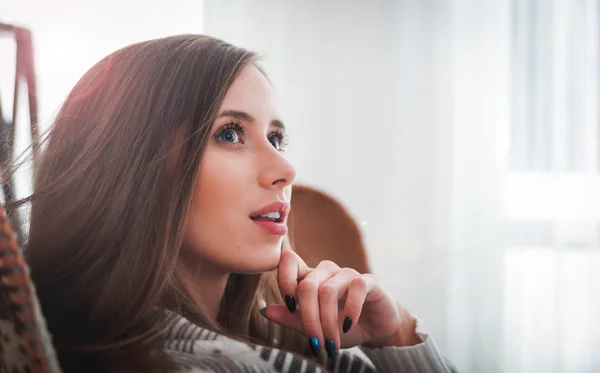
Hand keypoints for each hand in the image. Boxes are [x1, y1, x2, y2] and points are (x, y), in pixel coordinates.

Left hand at [260, 249, 422, 358]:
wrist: (376, 330)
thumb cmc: (341, 326)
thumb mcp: (314, 327)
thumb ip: (291, 318)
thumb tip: (265, 311)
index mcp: (309, 277)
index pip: (288, 261)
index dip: (284, 280)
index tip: (289, 305)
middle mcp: (326, 271)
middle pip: (307, 286)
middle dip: (309, 319)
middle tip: (316, 343)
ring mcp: (347, 274)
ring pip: (328, 291)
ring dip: (328, 322)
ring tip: (332, 344)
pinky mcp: (368, 281)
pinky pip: (355, 289)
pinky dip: (350, 310)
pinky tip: (348, 325)